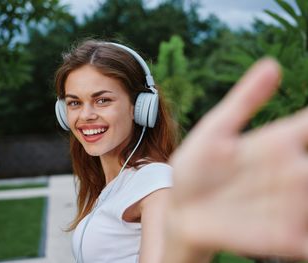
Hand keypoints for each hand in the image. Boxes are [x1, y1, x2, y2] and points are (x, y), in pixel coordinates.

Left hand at [166, 58, 307, 260]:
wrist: (183, 212)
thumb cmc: (196, 170)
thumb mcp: (214, 132)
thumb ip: (243, 101)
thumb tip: (272, 64)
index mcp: (279, 142)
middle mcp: (292, 171)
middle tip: (290, 174)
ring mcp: (293, 205)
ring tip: (282, 197)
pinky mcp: (289, 238)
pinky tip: (299, 236)